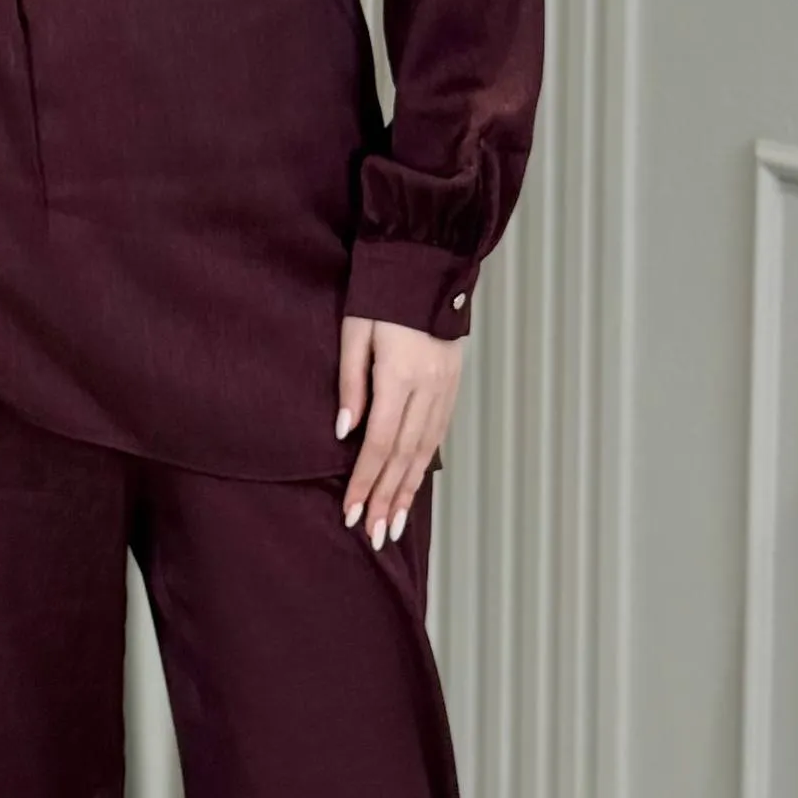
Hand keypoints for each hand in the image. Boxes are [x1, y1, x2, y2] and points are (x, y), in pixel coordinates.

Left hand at [335, 313, 463, 549]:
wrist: (427, 263)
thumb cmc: (381, 294)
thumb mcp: (355, 332)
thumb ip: (350, 384)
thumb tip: (344, 433)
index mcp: (401, 376)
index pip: (380, 443)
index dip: (364, 481)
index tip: (351, 512)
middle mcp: (428, 388)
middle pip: (405, 456)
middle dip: (387, 498)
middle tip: (375, 534)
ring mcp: (446, 387)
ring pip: (427, 450)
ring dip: (409, 489)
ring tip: (395, 523)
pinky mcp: (453, 383)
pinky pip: (439, 433)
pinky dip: (426, 463)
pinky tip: (415, 483)